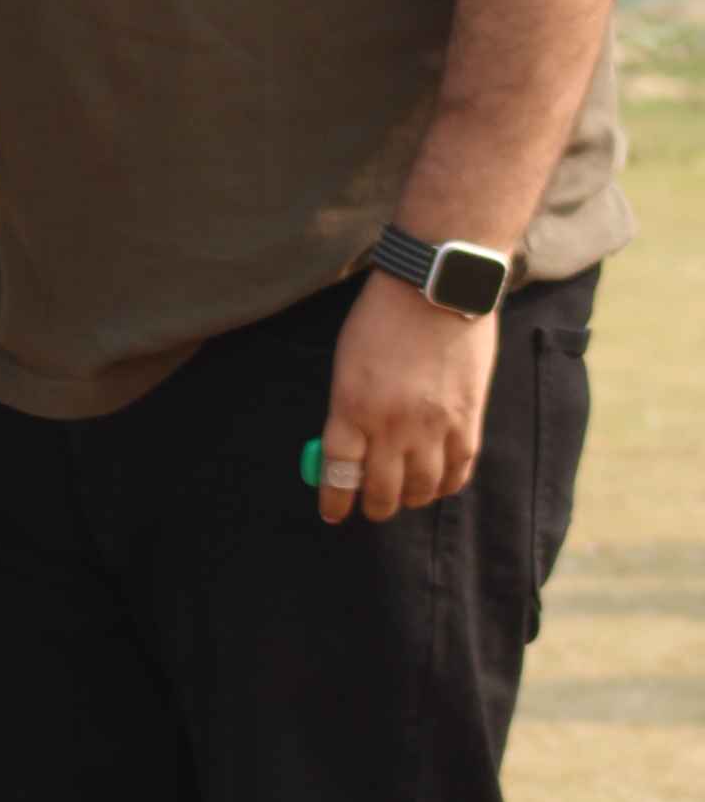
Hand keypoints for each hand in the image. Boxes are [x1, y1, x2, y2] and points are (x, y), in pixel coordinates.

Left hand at [316, 274, 494, 526]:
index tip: (333, 512)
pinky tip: (437, 484)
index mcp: (352, 407)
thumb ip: (348, 409)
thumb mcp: (347, 363)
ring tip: (404, 496)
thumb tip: (350, 450)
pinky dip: (446, 485)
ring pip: (421, 489)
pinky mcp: (468, 420)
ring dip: (410, 499)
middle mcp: (392, 425)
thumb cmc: (382, 318)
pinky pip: (458, 472)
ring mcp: (434, 426)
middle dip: (374, 506)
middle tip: (371, 507)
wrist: (437, 289)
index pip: (339, 472)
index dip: (334, 500)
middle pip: (382, 490)